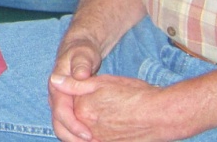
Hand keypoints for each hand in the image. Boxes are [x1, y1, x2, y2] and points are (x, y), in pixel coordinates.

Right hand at [49, 35, 102, 141]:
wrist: (78, 50)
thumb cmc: (82, 52)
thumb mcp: (83, 53)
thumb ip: (82, 63)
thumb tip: (80, 76)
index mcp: (56, 85)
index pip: (61, 112)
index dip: (74, 126)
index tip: (89, 135)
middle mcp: (55, 97)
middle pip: (58, 125)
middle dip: (73, 139)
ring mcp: (60, 103)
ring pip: (62, 127)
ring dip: (75, 139)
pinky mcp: (67, 106)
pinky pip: (69, 125)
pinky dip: (78, 135)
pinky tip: (93, 139)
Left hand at [49, 72, 175, 141]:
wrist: (162, 115)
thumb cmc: (135, 95)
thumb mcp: (102, 83)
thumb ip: (74, 84)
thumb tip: (54, 80)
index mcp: (82, 111)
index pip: (65, 107)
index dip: (70, 99)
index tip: (80, 94)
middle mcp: (88, 129)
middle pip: (72, 124)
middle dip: (74, 117)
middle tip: (92, 106)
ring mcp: (100, 141)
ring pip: (82, 137)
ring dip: (81, 129)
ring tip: (99, 116)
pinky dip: (92, 137)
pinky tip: (101, 129)